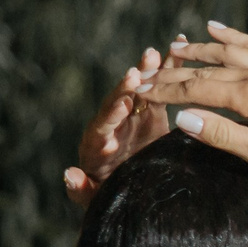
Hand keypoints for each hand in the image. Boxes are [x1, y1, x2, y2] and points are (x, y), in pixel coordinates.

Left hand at [64, 44, 173, 207]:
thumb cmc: (107, 197)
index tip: (121, 107)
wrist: (129, 194)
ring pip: (136, 91)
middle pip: (117, 102)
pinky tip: (177, 48)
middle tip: (135, 73)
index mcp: (97, 144)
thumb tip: (70, 173)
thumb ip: (81, 188)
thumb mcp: (93, 198)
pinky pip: (157, 91)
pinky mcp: (151, 115)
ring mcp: (132, 117)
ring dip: (145, 72)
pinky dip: (165, 71)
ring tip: (154, 54)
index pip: (102, 126)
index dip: (111, 116)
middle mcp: (113, 125)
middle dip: (126, 88)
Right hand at [143, 23, 247, 186]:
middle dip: (175, 71)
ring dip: (200, 48)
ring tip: (176, 45)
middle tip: (149, 73)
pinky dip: (234, 37)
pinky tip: (221, 30)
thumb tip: (183, 118)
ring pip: (230, 50)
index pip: (196, 90)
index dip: (166, 92)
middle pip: (208, 68)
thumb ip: (223, 135)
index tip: (141, 92)